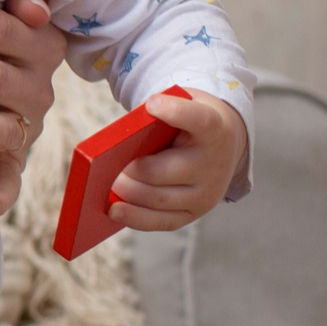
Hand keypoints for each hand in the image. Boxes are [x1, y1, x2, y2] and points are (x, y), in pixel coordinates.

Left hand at [106, 90, 248, 230]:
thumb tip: (112, 152)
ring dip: (127, 193)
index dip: (175, 112)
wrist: (223, 143)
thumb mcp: (180, 108)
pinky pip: (162, 221)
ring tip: (104, 186)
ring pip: (158, 199)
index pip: (199, 120)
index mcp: (213, 128)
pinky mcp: (195, 212)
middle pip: (161, 171)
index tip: (152, 104)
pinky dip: (135, 217)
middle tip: (104, 168)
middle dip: (129, 170)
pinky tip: (113, 210)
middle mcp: (213, 163)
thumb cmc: (186, 124)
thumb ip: (154, 120)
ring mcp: (207, 192)